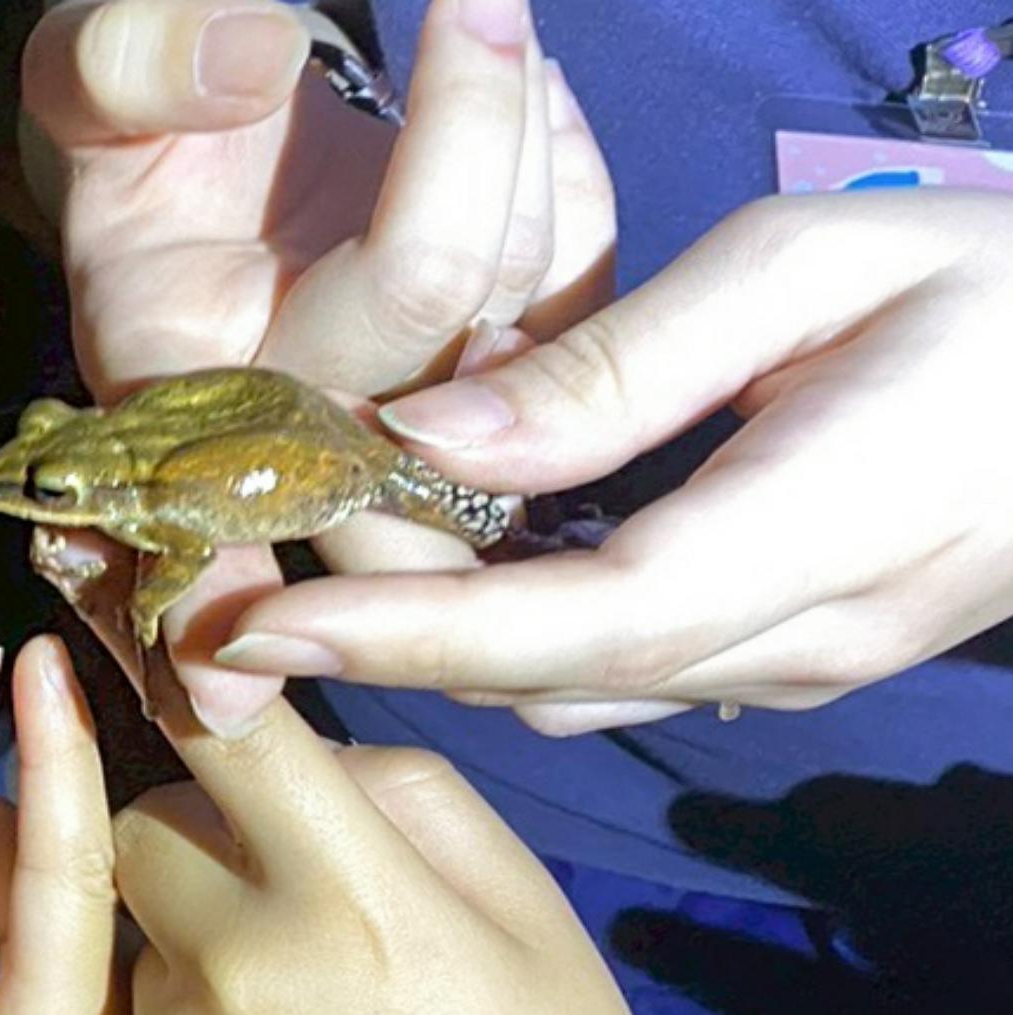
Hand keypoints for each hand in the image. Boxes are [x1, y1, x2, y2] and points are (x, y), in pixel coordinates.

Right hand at [22, 0, 613, 732]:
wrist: (221, 108)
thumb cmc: (140, 99)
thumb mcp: (88, 68)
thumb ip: (125, 62)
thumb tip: (248, 62)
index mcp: (172, 378)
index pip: (239, 470)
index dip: (237, 577)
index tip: (263, 637)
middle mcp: (297, 419)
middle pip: (432, 358)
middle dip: (472, 150)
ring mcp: (411, 395)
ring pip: (523, 305)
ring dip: (517, 128)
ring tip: (475, 9)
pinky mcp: (501, 354)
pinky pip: (585, 275)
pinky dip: (569, 163)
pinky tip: (522, 80)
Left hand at [47, 543, 621, 1012]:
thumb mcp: (515, 903)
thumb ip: (395, 790)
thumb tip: (288, 736)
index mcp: (352, 898)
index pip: (226, 720)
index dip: (182, 631)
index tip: (142, 561)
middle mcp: (239, 968)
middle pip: (144, 820)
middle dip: (196, 817)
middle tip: (281, 865)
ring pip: (132, 908)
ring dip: (186, 911)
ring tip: (292, 976)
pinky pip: (131, 988)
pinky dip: (176, 980)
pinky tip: (271, 1011)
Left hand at [211, 189, 1012, 732]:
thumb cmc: (992, 289)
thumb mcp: (803, 270)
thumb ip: (616, 373)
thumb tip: (436, 437)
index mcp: (814, 532)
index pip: (573, 625)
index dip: (408, 634)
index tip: (264, 625)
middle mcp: (795, 638)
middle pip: (547, 676)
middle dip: (385, 640)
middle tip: (254, 574)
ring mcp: (795, 662)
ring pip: (569, 688)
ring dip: (438, 637)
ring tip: (332, 553)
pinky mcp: (786, 651)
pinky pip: (612, 669)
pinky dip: (508, 632)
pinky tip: (456, 555)